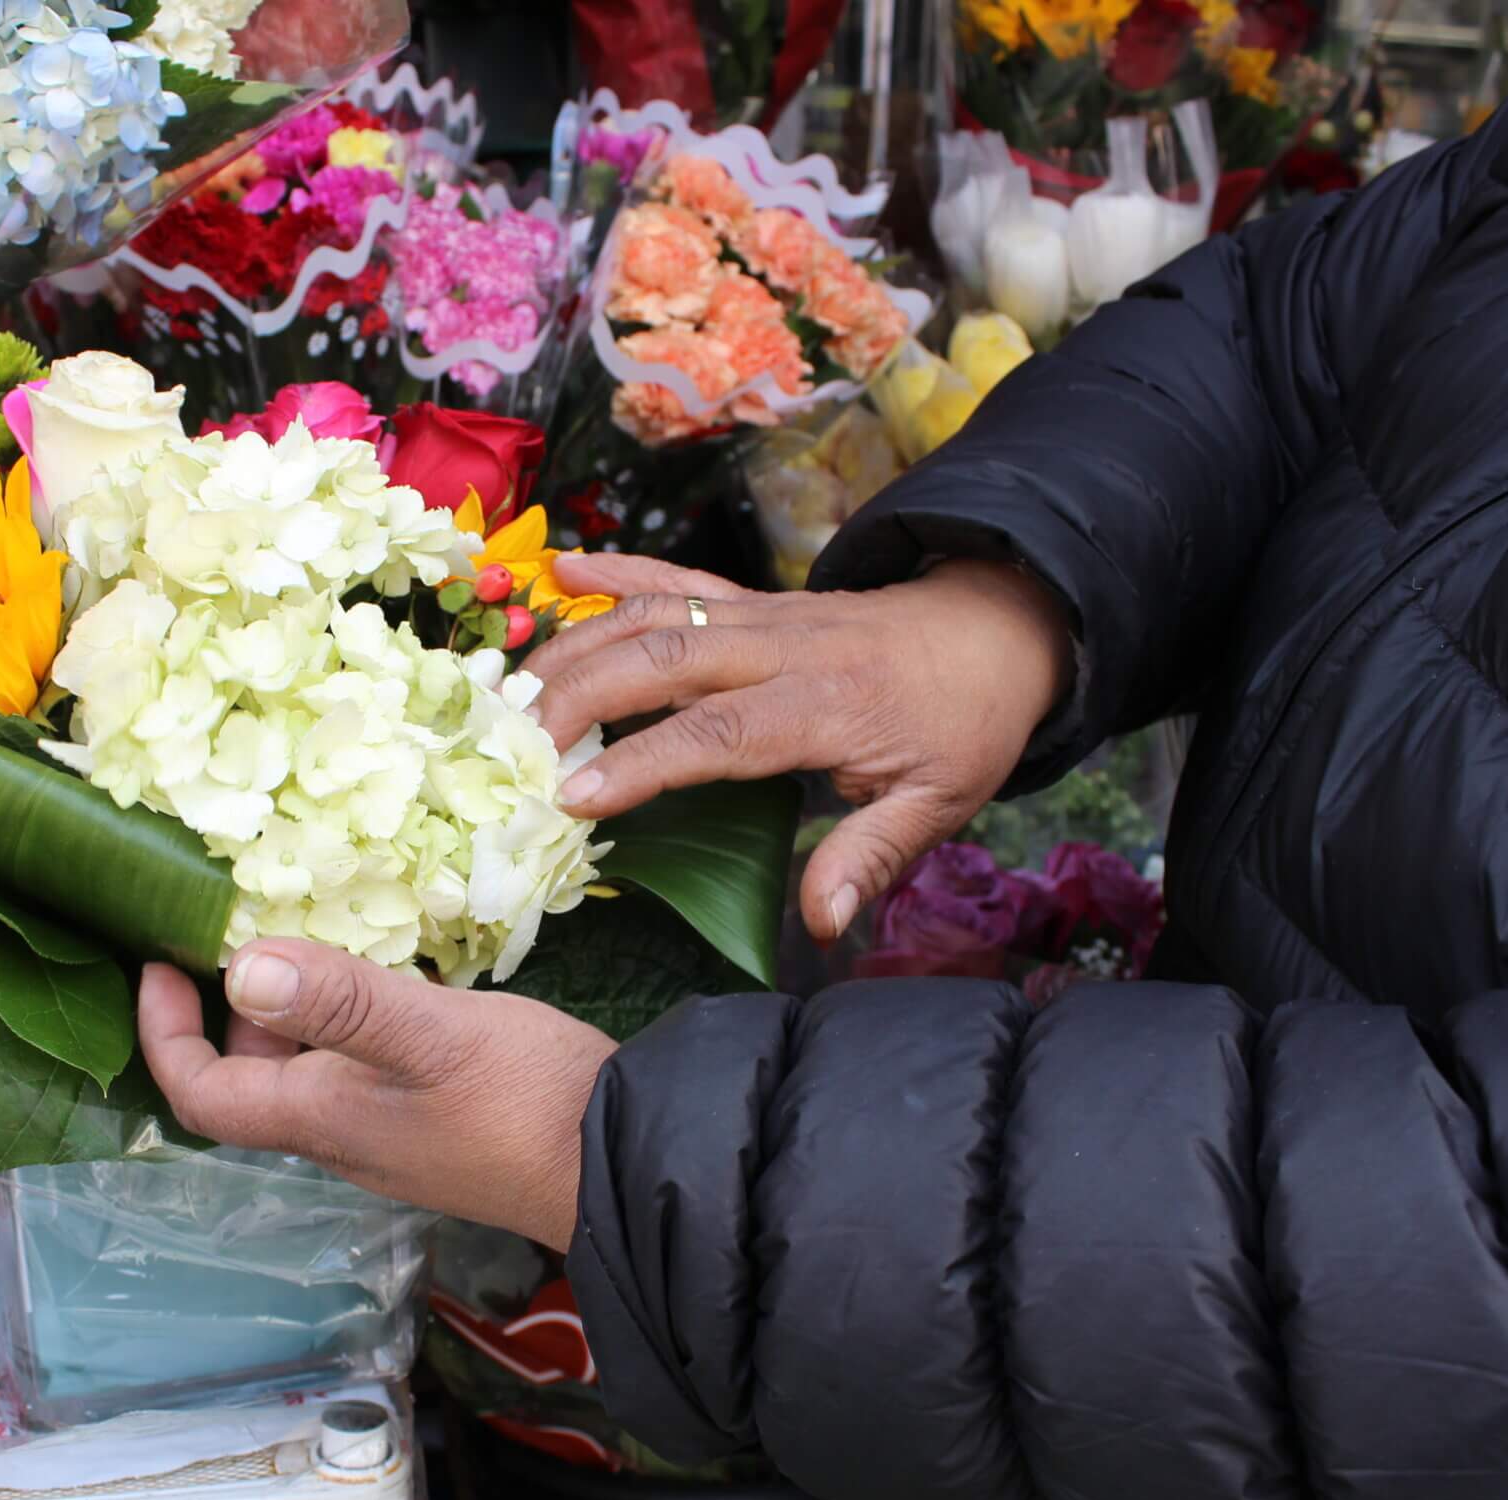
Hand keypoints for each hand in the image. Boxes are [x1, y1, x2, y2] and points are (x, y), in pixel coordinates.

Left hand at [139, 940, 615, 1249]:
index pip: (201, 1091)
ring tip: (307, 935)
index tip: (160, 960)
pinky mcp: (435, 1126)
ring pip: (306, 1076)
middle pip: (248, 1081)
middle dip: (224, 1011)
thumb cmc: (530, 1101)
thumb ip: (339, 1001)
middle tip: (234, 929)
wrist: (629, 1169)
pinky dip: (345, 1022)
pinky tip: (384, 977)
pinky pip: (361, 1073)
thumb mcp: (433, 1033)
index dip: (163, 1031)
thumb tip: (240, 969)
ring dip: (289, 1012)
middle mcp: (342, 1137)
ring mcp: (390, 1137)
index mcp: (322, 1119)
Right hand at [527, 555, 1073, 938]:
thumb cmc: (963, 725)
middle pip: (663, 658)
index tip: (574, 796)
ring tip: (510, 691)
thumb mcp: (940, 802)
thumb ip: (872, 858)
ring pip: (654, 614)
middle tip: (511, 750)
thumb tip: (822, 923)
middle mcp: (783, 648)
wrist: (997, 630)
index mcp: (825, 705)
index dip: (641, 762)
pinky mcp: (753, 601)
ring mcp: (763, 616)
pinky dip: (616, 571)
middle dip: (578, 697)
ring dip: (576, 645)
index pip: (717, 733)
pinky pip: (676, 577)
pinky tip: (562, 568)